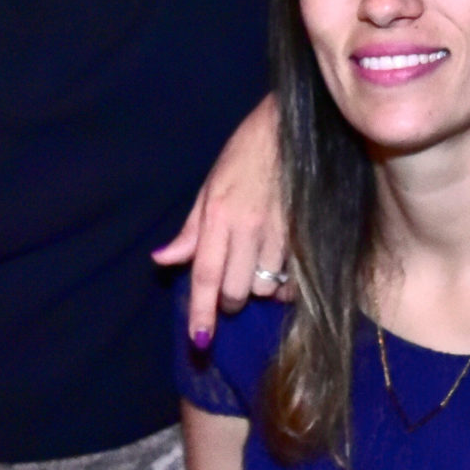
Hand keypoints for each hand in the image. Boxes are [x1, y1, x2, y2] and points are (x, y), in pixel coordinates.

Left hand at [151, 95, 288, 347]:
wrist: (292, 128)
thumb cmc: (244, 155)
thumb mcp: (210, 187)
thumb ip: (190, 230)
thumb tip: (163, 260)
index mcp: (218, 216)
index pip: (205, 275)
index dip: (201, 312)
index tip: (199, 341)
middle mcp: (248, 228)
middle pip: (235, 291)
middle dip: (228, 300)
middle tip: (227, 285)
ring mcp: (281, 233)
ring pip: (265, 288)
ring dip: (257, 289)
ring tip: (255, 268)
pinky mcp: (306, 235)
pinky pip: (293, 280)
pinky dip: (284, 285)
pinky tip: (279, 270)